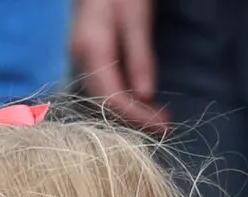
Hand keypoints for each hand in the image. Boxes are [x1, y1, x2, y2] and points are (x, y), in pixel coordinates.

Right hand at [71, 0, 167, 133]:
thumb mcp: (136, 17)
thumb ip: (140, 57)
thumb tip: (147, 97)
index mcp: (91, 49)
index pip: (113, 98)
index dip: (139, 118)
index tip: (165, 128)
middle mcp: (80, 59)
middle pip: (105, 103)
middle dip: (136, 120)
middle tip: (167, 128)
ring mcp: (81, 58)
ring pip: (103, 98)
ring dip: (131, 112)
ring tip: (159, 119)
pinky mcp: (87, 55)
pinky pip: (104, 87)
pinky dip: (124, 99)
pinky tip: (142, 102)